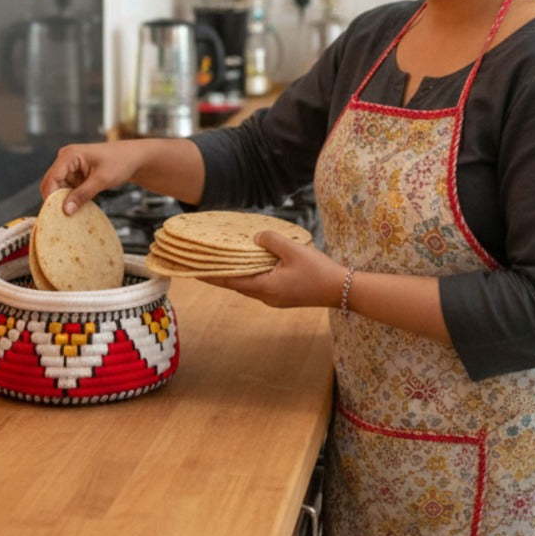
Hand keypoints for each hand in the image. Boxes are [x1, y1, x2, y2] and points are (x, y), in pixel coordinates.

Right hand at [39, 141, 142, 212]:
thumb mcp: (101, 180)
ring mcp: (69, 166)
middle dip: (55, 200)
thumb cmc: (119, 163)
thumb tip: (66, 210)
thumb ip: (82, 195)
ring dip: (63, 200)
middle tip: (62, 218)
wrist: (132, 158)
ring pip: (58, 188)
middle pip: (51, 183)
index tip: (56, 214)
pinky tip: (77, 207)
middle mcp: (65, 158)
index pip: (52, 179)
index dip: (51, 197)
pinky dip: (70, 198)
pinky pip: (66, 188)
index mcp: (69, 155)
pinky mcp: (74, 173)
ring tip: (71, 214)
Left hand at [204, 231, 342, 308]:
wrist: (342, 290)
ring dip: (237, 274)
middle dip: (220, 274)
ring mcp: (276, 298)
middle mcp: (266, 296)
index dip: (210, 275)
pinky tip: (253, 263)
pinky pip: (261, 284)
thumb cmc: (318, 271)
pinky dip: (252, 274)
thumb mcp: (293, 250)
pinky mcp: (284, 295)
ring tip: (224, 261)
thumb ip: (271, 241)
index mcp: (264, 287)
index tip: (192, 270)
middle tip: (203, 263)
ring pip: (249, 284)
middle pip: (237, 284)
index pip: (229, 281)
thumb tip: (256, 237)